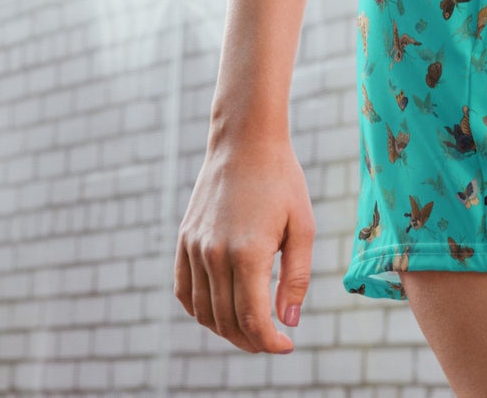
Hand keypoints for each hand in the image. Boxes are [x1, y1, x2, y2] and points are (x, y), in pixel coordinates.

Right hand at [173, 134, 313, 353]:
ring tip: (250, 329)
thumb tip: (288, 322)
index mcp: (247, 253)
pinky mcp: (184, 238)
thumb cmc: (281, 180)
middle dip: (251, 340)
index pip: (252, 319)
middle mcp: (214, 254)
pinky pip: (183, 290)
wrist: (246, 140)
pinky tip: (218, 311)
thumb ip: (297, 277)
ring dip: (225, 330)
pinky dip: (198, 310)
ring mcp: (195, 247)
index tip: (286, 345)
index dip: (269, 342)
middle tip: (272, 339)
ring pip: (203, 311)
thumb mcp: (302, 226)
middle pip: (227, 321)